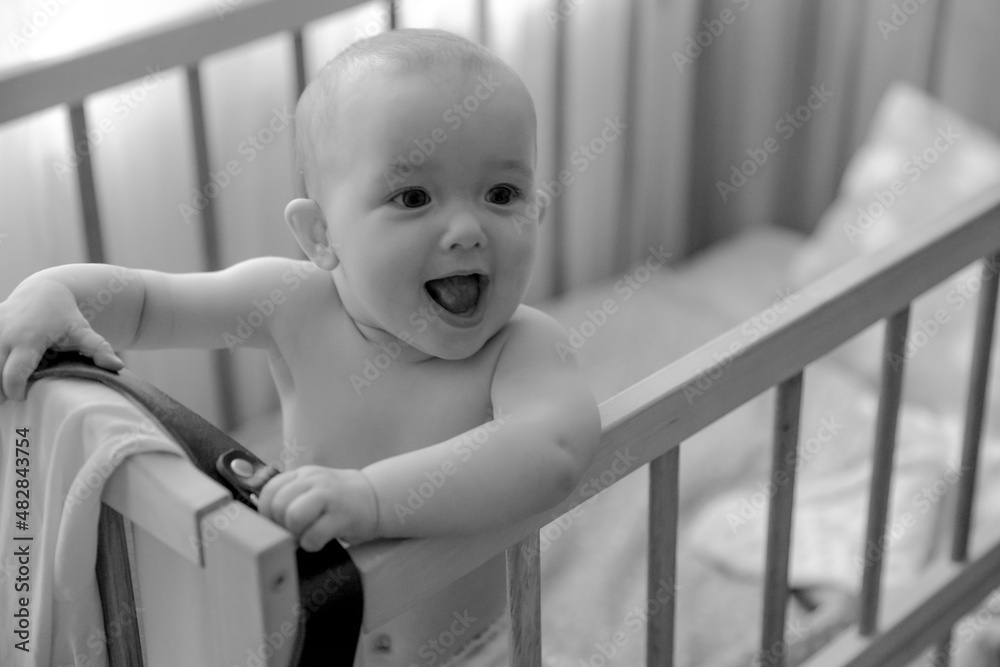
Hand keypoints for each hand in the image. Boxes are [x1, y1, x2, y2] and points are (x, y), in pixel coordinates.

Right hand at [0, 280, 123, 402]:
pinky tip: (1, 372)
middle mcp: (3, 334)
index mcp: (27, 340)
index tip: (22, 397)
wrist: (45, 290)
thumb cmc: (66, 316)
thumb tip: (118, 367)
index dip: (14, 390)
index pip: (13, 373)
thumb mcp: (83, 331)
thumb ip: (99, 349)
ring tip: (4, 387)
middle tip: (8, 400)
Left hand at [257, 466, 379, 550]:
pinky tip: (319, 541)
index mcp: (301, 475)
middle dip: (280, 526)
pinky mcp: (342, 516)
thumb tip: (261, 525)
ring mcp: (329, 496)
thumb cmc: (335, 500)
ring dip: (295, 534)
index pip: (269, 490)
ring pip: (293, 516)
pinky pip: (314, 535)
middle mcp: (313, 481)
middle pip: (278, 505)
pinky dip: (311, 544)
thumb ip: (288, 498)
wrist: (374, 498)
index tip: (275, 525)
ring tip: (304, 537)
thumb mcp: (311, 489)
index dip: (265, 513)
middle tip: (291, 534)